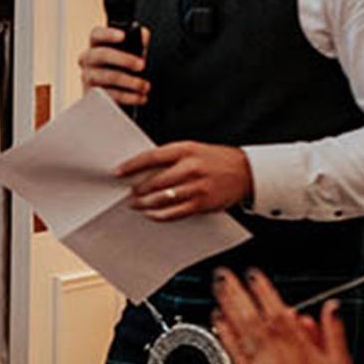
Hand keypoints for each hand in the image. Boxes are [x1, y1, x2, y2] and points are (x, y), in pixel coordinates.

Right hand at [78, 25, 149, 106]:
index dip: (108, 34)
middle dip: (124, 59)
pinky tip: (139, 96)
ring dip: (130, 81)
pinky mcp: (93, 95)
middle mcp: (88, 59)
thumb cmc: (121, 68)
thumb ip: (137, 41)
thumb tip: (143, 35)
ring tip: (144, 86)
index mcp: (96, 45)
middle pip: (101, 54)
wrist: (114, 94)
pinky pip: (110, 95)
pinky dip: (128, 97)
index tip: (123, 36)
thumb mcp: (130, 52)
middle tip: (141, 65)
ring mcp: (88, 77)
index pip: (97, 34)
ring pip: (107, 76)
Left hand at [119, 141, 252, 219]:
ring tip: (135, 204)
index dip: (132, 165)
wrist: (245, 171)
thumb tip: (144, 168)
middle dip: (138, 189)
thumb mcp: (192, 149)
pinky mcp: (202, 203)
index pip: (152, 157)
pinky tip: (151, 214)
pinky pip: (176, 212)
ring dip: (145, 203)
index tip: (119, 172)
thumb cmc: (215, 159)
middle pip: (155, 181)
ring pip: (163, 198)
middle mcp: (190, 168)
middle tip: (128, 192)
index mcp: (185, 150)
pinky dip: (160, 215)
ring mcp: (197, 187)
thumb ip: (170, 157)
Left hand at [213, 268, 363, 363]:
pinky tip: (216, 321)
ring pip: (241, 329)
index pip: (278, 308)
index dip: (264, 288)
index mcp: (301, 346)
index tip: (253, 273)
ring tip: (217, 288)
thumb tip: (333, 309)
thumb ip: (337, 336)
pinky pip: (234, 352)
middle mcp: (277, 353)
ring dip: (228, 305)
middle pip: (253, 314)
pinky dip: (224, 334)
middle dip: (237, 291)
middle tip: (223, 273)